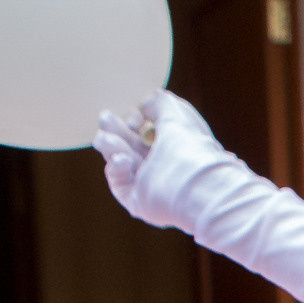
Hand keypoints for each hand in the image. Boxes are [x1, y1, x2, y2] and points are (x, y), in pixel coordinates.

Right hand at [94, 89, 229, 228]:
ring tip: (116, 143)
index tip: (135, 120)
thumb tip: (144, 105)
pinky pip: (117, 182)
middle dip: (113, 128)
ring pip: (116, 158)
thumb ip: (158, 102)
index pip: (141, 129)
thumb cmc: (190, 147)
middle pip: (124, 141)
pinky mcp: (136, 200)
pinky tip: (124, 160)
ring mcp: (146, 183)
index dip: (132, 119)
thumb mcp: (176, 113)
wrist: (197, 184)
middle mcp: (157, 162)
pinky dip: (116, 168)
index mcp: (168, 143)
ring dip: (111, 145)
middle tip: (106, 118)